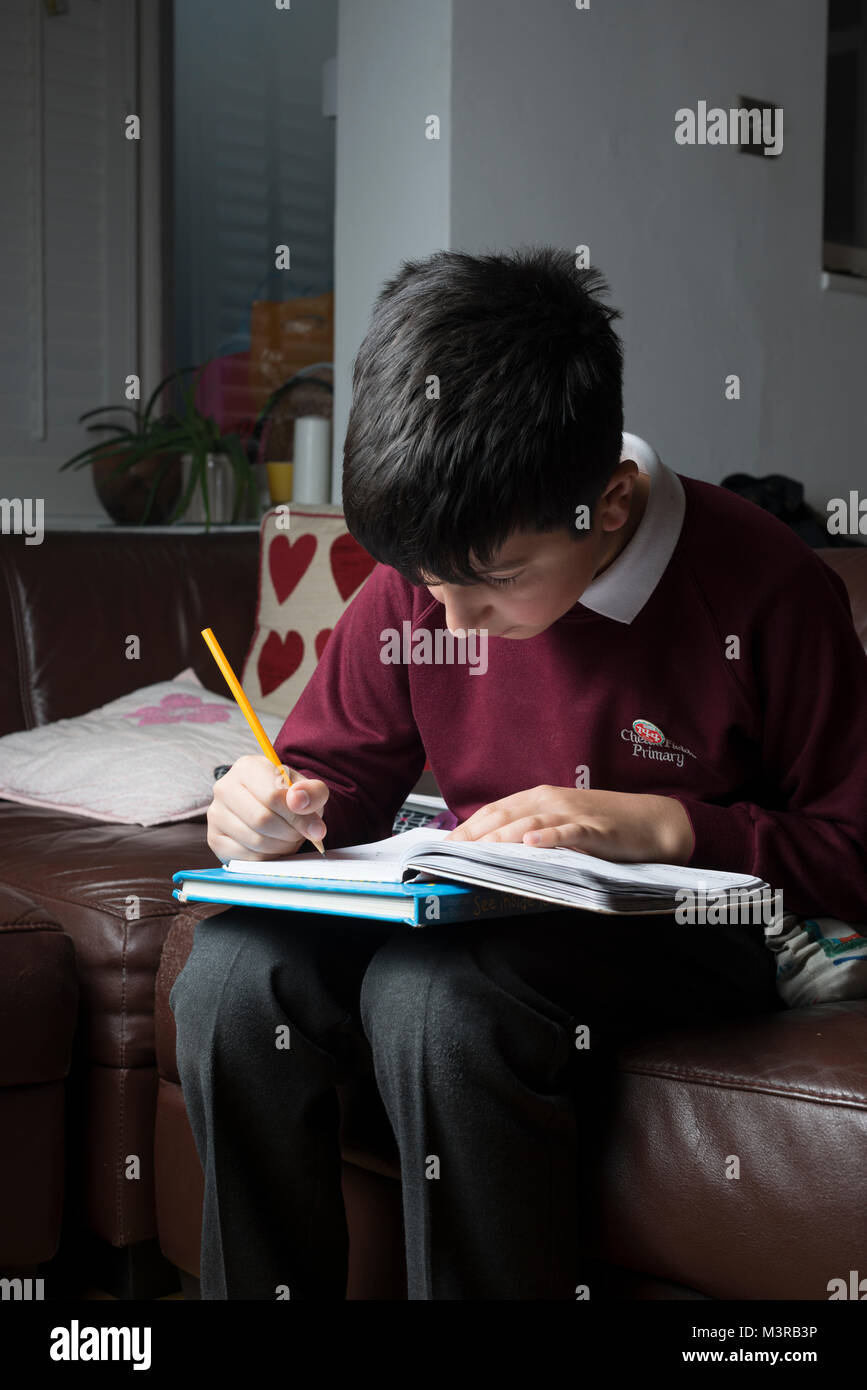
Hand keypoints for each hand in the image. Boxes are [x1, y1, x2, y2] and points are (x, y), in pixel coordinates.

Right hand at [207, 754, 328, 862]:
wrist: (274, 809)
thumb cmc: (290, 797)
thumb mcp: (309, 790)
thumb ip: (312, 792)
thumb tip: (299, 802)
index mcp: (247, 767)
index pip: (273, 796)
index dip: (297, 816)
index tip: (314, 827)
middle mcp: (224, 788)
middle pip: (262, 820)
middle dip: (289, 833)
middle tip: (300, 833)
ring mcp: (215, 814)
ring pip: (255, 841)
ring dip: (281, 846)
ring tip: (288, 838)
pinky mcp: (215, 839)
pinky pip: (245, 858)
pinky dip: (267, 858)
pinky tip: (273, 847)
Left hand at [443, 785, 693, 863]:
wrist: (651, 822)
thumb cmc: (603, 825)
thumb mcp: (560, 822)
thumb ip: (528, 830)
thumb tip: (491, 849)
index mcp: (538, 798)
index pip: (492, 812)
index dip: (465, 828)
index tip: (441, 848)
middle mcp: (551, 800)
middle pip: (504, 816)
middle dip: (473, 837)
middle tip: (449, 856)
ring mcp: (573, 813)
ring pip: (530, 822)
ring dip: (502, 838)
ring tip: (478, 852)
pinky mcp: (596, 830)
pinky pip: (570, 832)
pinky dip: (551, 836)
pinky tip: (534, 842)